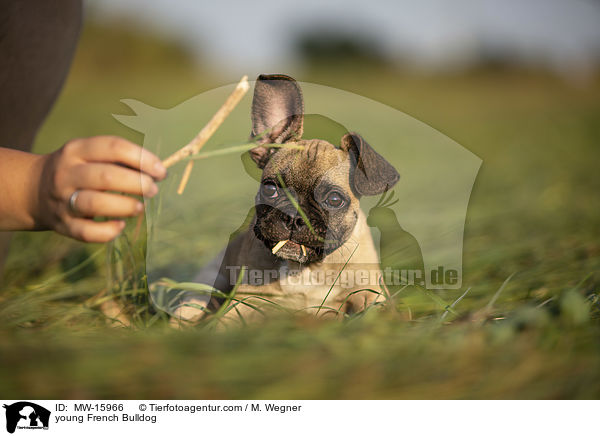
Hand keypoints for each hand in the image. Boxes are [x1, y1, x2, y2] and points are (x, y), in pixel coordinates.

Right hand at [36, 136, 165, 241]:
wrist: (33, 190)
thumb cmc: (79, 170)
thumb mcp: (91, 155)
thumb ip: (120, 160)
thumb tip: (158, 171)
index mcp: (77, 150)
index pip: (113, 147)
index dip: (142, 158)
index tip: (161, 171)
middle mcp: (67, 173)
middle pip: (106, 177)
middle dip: (137, 184)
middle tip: (152, 190)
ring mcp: (63, 200)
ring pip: (95, 204)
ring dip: (125, 207)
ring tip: (140, 208)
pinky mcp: (63, 224)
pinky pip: (86, 232)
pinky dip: (108, 231)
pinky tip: (120, 225)